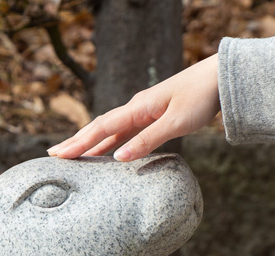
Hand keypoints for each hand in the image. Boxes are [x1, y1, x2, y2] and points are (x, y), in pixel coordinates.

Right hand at [48, 55, 221, 161]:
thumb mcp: (175, 123)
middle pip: (100, 127)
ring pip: (112, 130)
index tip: (59, 155)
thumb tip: (117, 158)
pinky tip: (108, 151)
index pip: (101, 128)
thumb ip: (147, 141)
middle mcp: (137, 108)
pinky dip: (111, 141)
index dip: (79, 143)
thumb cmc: (200, 99)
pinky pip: (126, 131)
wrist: (219, 79)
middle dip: (77, 142)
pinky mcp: (155, 116)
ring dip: (92, 142)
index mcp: (138, 108)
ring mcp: (145, 111)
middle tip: (55, 155)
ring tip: (74, 155)